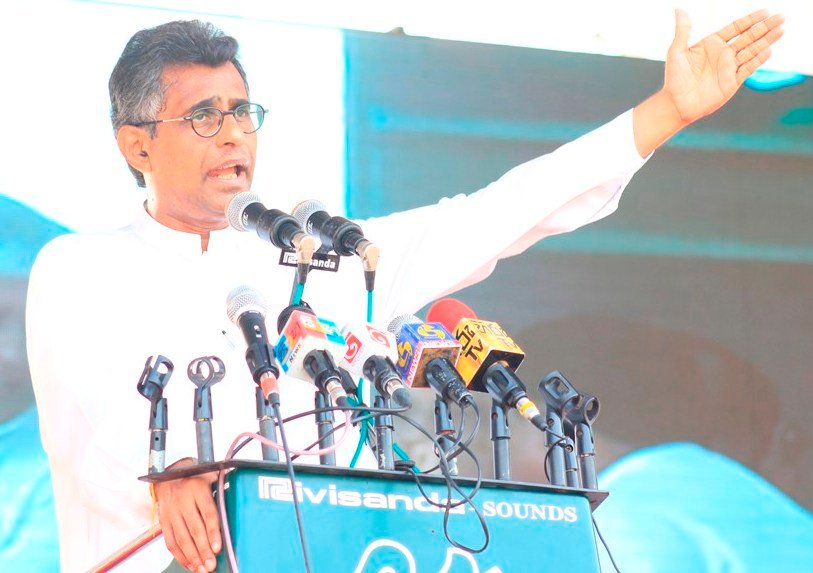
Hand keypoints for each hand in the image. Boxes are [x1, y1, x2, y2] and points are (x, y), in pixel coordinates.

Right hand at [154, 458, 221, 572]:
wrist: (168, 476)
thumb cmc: (196, 479)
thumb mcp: (210, 475)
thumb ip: (224, 486)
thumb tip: (243, 495)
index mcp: (198, 488)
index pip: (208, 513)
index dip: (213, 532)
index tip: (218, 547)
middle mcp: (183, 500)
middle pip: (195, 529)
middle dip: (203, 550)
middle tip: (211, 565)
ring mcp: (171, 512)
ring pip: (181, 539)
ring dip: (193, 557)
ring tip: (202, 569)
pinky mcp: (163, 522)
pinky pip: (171, 542)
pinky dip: (180, 556)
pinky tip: (191, 564)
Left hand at [632, 8, 783, 156]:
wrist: (676, 103)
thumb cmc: (674, 78)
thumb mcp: (677, 51)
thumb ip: (683, 30)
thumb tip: (679, 10)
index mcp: (712, 44)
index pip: (736, 28)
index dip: (750, 20)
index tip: (765, 11)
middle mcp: (723, 54)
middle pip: (749, 37)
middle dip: (764, 27)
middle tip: (780, 17)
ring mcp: (729, 67)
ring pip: (752, 51)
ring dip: (767, 41)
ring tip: (781, 30)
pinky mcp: (733, 81)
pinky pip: (748, 68)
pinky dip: (758, 60)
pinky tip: (768, 50)